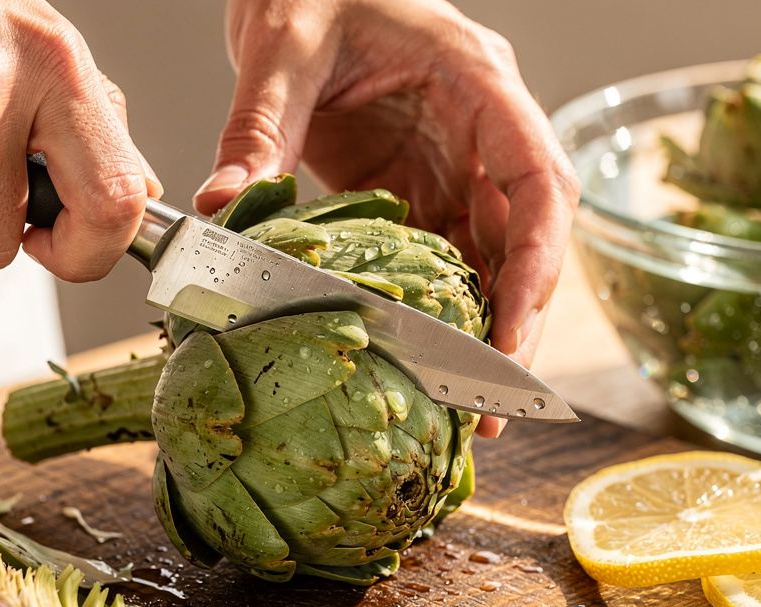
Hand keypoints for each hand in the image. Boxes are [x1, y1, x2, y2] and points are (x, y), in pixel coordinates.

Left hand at [196, 0, 578, 435]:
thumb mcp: (283, 44)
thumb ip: (259, 126)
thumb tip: (221, 206)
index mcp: (478, 82)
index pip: (539, 183)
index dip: (537, 266)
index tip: (511, 337)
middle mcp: (483, 128)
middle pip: (528, 236)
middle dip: (517, 322)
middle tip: (488, 407)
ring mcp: (456, 160)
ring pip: (491, 256)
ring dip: (480, 329)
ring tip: (460, 409)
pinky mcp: (420, 183)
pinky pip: (441, 255)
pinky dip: (436, 309)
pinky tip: (419, 362)